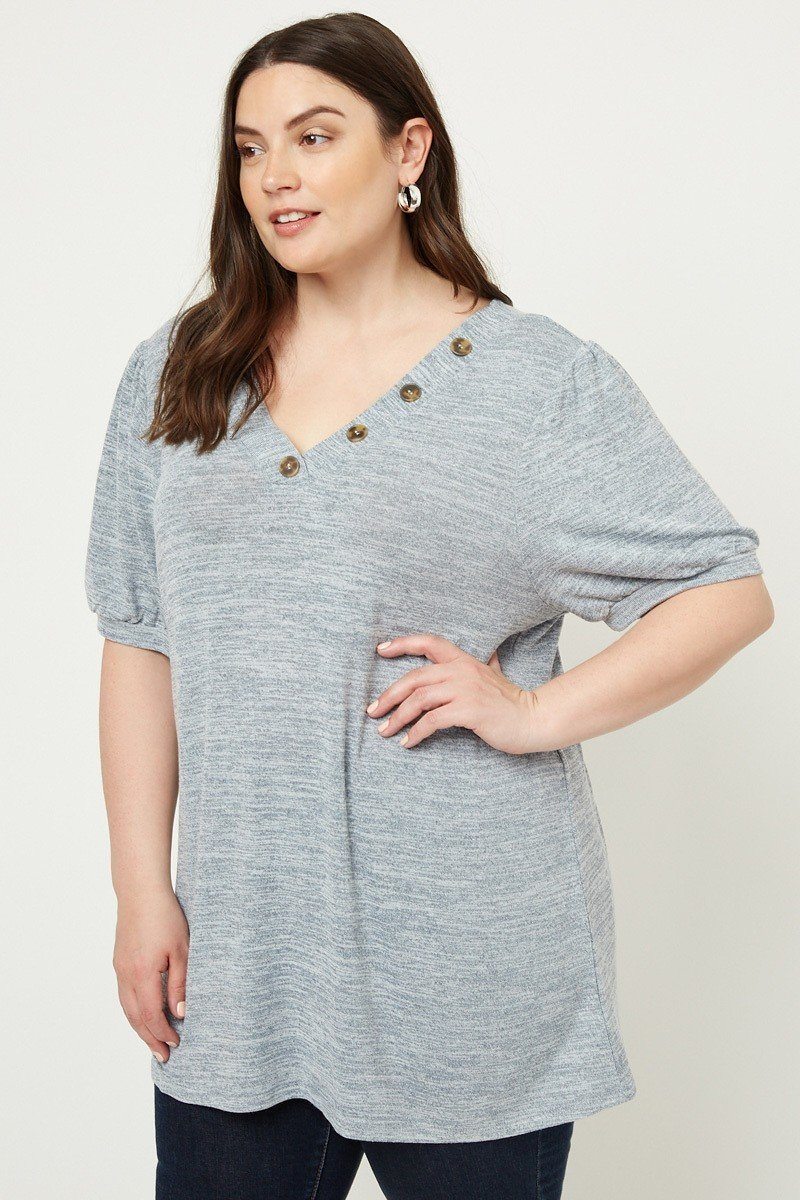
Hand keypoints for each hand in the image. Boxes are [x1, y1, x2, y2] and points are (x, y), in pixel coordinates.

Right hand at [113, 889, 188, 1064]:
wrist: (141, 892)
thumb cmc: (166, 917)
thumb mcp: (182, 950)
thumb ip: (180, 984)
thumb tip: (180, 1014)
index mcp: (142, 974)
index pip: (150, 1015)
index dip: (162, 1033)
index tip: (176, 1043)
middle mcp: (125, 975)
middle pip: (135, 1018)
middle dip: (150, 1038)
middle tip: (164, 1056)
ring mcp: (119, 968)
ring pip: (126, 1008)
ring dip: (140, 1027)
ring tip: (154, 1041)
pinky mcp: (119, 961)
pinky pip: (124, 995)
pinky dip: (134, 1011)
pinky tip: (144, 1014)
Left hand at [366, 633, 541, 753]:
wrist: (534, 719)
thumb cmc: (510, 703)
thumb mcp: (493, 676)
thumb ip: (482, 667)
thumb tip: (481, 658)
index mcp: (464, 660)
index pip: (429, 642)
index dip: (403, 643)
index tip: (380, 649)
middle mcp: (462, 670)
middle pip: (414, 678)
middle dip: (388, 695)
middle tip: (373, 711)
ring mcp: (465, 690)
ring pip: (419, 700)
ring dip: (397, 718)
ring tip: (385, 732)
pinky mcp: (468, 710)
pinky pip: (432, 720)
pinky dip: (415, 732)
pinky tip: (408, 742)